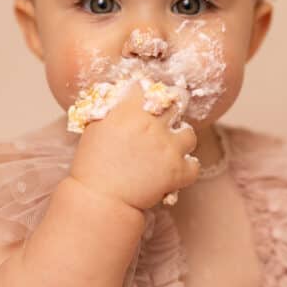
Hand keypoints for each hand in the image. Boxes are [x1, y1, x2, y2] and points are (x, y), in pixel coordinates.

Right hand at [69, 80, 199, 210]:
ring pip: (189, 133)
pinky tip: (175, 172)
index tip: (147, 102)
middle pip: (174, 102)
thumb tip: (123, 97)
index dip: (147, 94)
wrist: (100, 199)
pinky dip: (186, 170)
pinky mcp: (178, 170)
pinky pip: (194, 165)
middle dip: (170, 111)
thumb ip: (112, 111)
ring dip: (181, 140)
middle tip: (164, 122)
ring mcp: (168, 147)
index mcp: (128, 111)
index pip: (146, 87)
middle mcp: (151, 124)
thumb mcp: (95, 128)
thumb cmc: (92, 166)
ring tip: (170, 150)